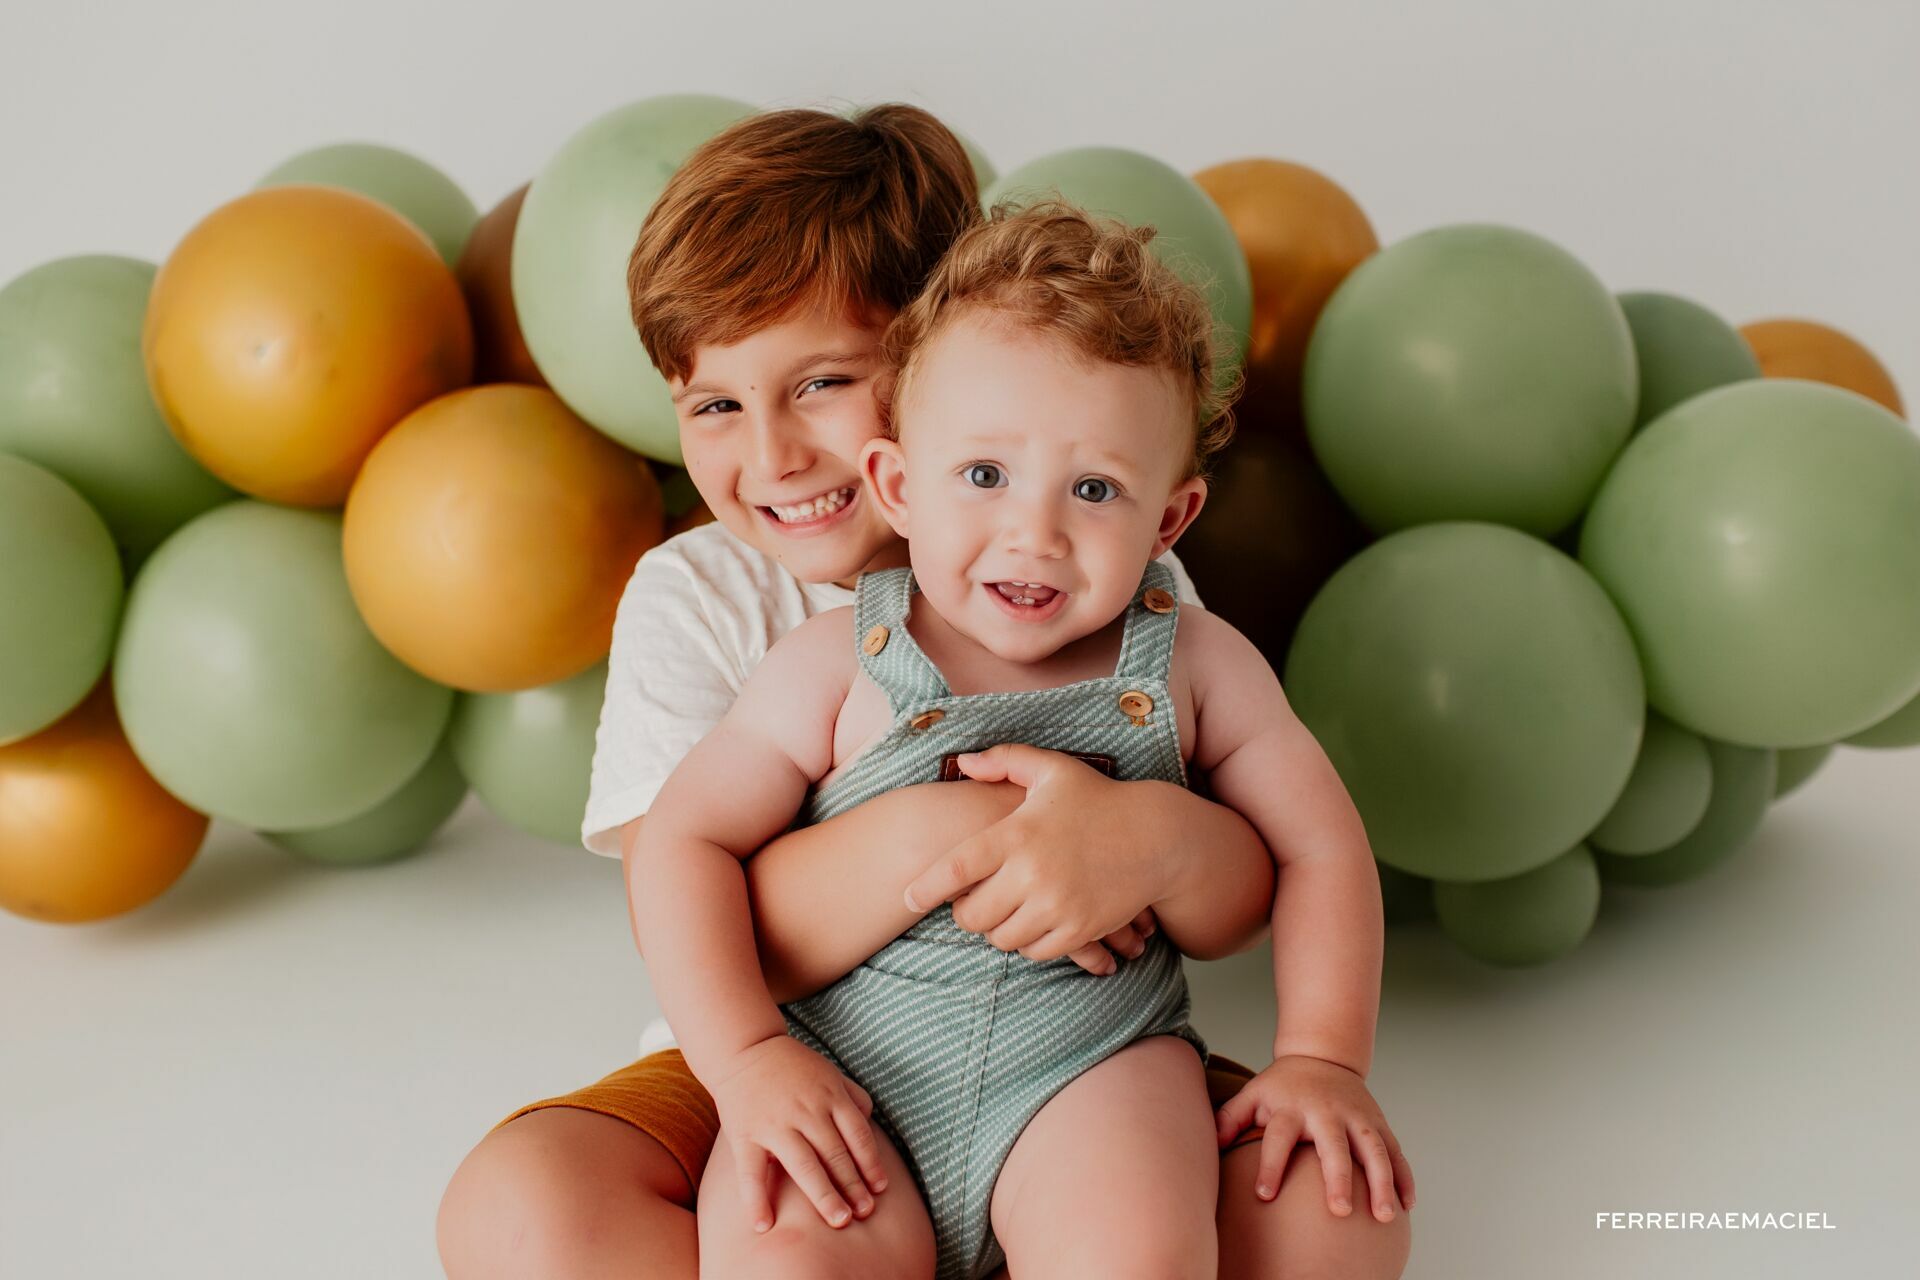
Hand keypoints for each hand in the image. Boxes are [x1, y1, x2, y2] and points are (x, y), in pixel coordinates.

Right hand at [705, 1034, 888, 1231]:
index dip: (871, 1164)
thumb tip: (870, 1123)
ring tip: (840, 1221)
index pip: (858, 1135)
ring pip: (804, 1166)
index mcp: (830, 1095)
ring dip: (824, 1196)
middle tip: (865, 1213)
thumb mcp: (830, 1072)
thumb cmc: (793, 1067)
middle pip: (836, 1154)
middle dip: (853, 1186)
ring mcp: (775, 1123)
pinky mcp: (745, 1134)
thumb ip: (853, 1096)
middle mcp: (806, 1110)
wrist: (743, 1049)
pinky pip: (751, 1172)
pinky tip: (764, 1225)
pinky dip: (756, 1200)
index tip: (880, 1189)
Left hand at [902, 744, 1171, 975]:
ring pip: (1001, 938)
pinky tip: (1035, 922)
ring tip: (1007, 910)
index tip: (908, 897)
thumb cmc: (1099, 800)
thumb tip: (963, 763)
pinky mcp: (1078, 929)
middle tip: (973, 902)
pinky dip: (1029, 942)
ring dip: (998, 929)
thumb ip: (1005, 760)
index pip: (955, 868)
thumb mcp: (1053, 769)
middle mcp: (1032, 872)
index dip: (924, 887)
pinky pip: (1035, 952)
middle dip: (966, 913)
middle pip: (972, 915)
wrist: (1157, 837)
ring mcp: (1056, 904)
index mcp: (1017, 833)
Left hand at [1214, 1055, 1415, 1221]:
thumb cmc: (1282, 1086)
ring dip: (1382, 1181)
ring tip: (1384, 1216)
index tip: (1264, 1195)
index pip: (1278, 1137)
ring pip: (1374, 1149)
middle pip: (1333, 1144)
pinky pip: (1396, 1151)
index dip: (1270, 1165)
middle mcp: (1327, 1112)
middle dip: (1337, 1177)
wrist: (1323, 1055)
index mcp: (1292, 1108)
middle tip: (1339, 1211)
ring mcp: (1357, 1117)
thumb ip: (1230, 1118)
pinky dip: (1403, 1177)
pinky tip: (1408, 1204)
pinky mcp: (1379, 1123)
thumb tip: (1210, 1144)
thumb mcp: (1253, 1094)